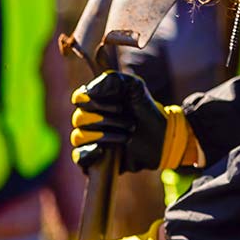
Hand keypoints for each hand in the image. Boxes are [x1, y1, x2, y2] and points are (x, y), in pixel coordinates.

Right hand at [69, 71, 198, 172]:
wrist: (161, 138)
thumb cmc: (145, 110)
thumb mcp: (134, 87)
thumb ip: (112, 80)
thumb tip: (88, 91)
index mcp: (94, 101)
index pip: (79, 98)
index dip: (94, 101)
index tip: (119, 105)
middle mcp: (88, 120)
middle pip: (79, 118)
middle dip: (106, 120)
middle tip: (131, 122)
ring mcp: (90, 140)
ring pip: (79, 137)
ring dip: (104, 135)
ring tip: (128, 136)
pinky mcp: (94, 160)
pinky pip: (79, 157)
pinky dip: (87, 153)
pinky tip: (101, 151)